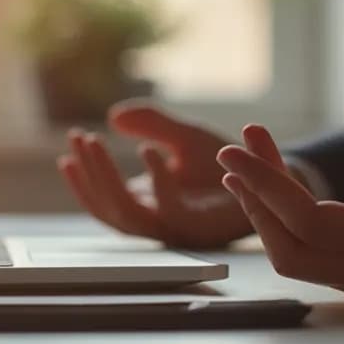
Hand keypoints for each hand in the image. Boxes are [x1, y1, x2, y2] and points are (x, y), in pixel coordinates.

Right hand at [55, 101, 254, 248]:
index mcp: (149, 203)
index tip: (72, 144)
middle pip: (109, 208)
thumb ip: (151, 123)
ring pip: (128, 214)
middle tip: (79, 139)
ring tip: (97, 142)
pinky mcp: (201, 228)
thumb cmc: (227, 163)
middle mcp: (158, 219)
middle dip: (89, 173)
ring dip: (107, 180)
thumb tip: (114, 116)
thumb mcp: (184, 135)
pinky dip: (156, 181)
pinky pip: (170, 211)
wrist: (271, 178)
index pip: (104, 198)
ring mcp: (177, 227)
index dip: (84, 176)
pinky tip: (149, 149)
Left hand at [216, 94, 343, 300]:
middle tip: (236, 152)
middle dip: (255, 198)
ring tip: (251, 161)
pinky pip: (314, 259)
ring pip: (297, 259)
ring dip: (266, 210)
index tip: (237, 150)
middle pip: (290, 249)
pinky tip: (278, 184)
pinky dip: (287, 222)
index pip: (311, 223)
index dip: (266, 187)